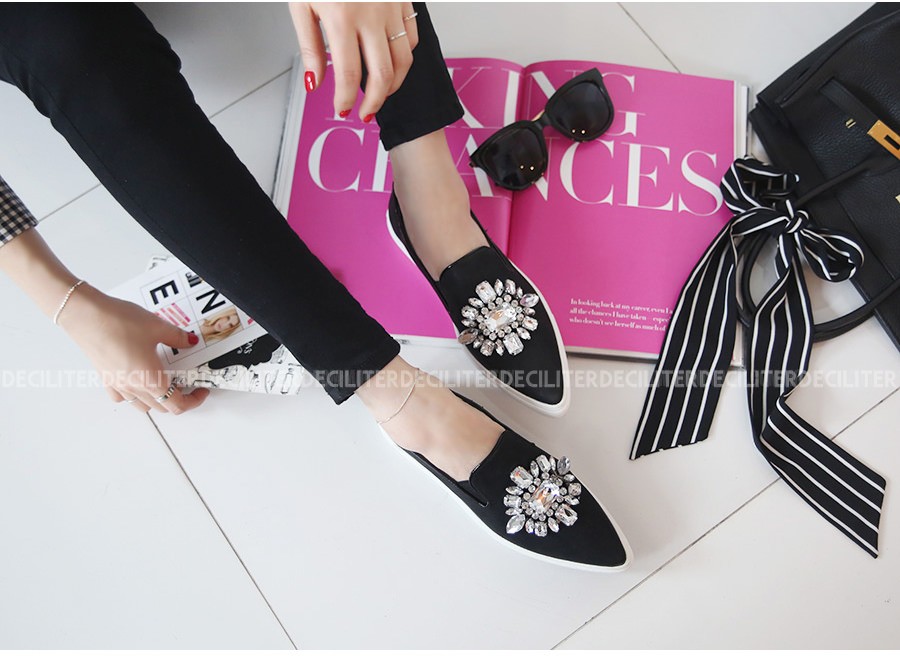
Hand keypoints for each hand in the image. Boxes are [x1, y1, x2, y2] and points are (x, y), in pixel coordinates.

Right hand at [59, 283, 209, 414]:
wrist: (85, 315)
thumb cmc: (119, 322)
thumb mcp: (158, 327)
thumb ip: (178, 338)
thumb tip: (189, 341)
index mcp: (151, 380)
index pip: (178, 405)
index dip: (194, 401)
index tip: (201, 391)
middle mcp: (134, 388)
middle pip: (162, 407)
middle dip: (179, 399)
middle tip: (187, 382)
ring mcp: (117, 385)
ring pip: (142, 405)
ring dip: (157, 399)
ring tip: (165, 380)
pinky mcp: (105, 378)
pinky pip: (122, 396)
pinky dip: (133, 394)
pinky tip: (137, 378)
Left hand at [289, 2, 418, 120]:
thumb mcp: (302, 5)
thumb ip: (310, 47)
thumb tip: (315, 83)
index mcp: (341, 18)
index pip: (350, 75)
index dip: (347, 99)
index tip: (343, 110)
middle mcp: (371, 16)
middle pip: (383, 74)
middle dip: (374, 101)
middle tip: (364, 112)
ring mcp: (391, 9)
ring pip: (403, 60)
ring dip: (393, 85)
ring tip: (380, 94)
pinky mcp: (403, 2)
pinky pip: (412, 38)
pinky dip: (404, 57)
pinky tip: (392, 63)